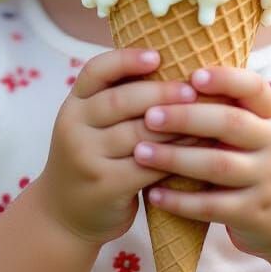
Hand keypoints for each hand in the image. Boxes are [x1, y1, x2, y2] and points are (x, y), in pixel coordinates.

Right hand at [35, 48, 199, 246]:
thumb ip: (119, 99)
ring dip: (175, 124)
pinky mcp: (105, 186)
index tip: (158, 56)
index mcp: (73, 104)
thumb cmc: (93, 158)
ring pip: (138, 134)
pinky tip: (197, 149)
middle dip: (161, 92)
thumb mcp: (92, 125)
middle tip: (193, 90)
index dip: (126, 60)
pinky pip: (148, 165)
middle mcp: (73, 127)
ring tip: (204, 117)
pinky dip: (175, 155)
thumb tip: (173, 63)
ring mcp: (86, 157)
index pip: (96, 71)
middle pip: (121, 100)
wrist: (66, 215)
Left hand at [132, 65, 270, 261]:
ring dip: (175, 158)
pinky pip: (212, 206)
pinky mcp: (254, 213)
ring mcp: (268, 180)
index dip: (225, 78)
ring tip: (140, 152)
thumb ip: (231, 108)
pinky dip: (179, 201)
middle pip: (230, 123)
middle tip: (149, 115)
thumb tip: (174, 76)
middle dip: (186, 117)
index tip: (191, 75)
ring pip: (217, 165)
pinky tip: (152, 194)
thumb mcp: (261, 131)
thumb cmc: (262, 162)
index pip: (255, 87)